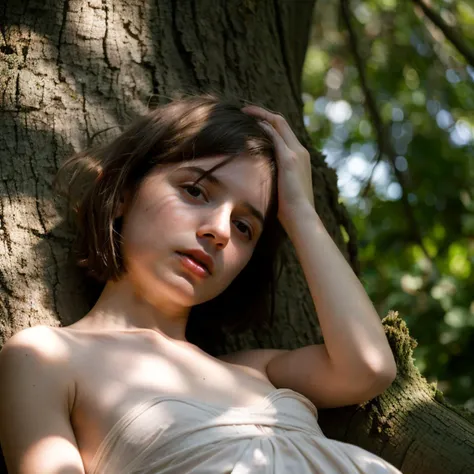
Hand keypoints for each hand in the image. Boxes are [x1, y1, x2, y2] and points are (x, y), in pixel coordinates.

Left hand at [241, 105, 314, 229]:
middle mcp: (300, 151)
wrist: (301, 216)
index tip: (253, 120)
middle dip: (263, 113)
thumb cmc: (290, 209)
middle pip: (281, 122)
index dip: (268, 122)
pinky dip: (263, 126)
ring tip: (244, 111)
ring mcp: (295, 153)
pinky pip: (275, 136)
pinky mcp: (289, 159)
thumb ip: (274, 178)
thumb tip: (258, 179)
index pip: (284, 131)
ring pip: (279, 123)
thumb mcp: (281, 188)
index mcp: (300, 157)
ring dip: (261, 115)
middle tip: (245, 110)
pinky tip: (251, 123)